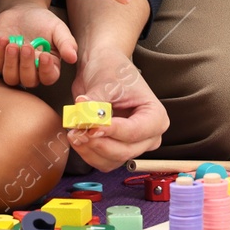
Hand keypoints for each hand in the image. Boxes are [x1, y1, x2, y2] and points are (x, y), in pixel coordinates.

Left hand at [0, 2, 76, 87]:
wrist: (22, 10)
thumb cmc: (42, 21)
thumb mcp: (58, 29)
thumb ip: (66, 43)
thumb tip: (73, 58)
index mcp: (49, 66)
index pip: (49, 77)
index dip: (46, 70)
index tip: (44, 56)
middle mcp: (31, 71)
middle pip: (29, 80)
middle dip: (27, 65)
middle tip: (27, 47)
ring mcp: (14, 67)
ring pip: (11, 78)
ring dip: (11, 63)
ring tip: (13, 45)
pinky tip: (4, 39)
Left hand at [63, 49, 168, 171]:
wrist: (102, 67)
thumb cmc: (111, 70)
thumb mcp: (105, 82)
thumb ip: (95, 102)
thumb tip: (84, 114)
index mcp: (155, 116)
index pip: (135, 132)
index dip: (112, 131)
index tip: (92, 125)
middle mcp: (148, 135)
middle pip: (125, 151)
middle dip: (99, 143)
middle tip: (78, 130)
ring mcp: (133, 145)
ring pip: (112, 160)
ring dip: (90, 150)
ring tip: (74, 132)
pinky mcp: (117, 150)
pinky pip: (102, 162)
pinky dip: (87, 153)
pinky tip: (77, 137)